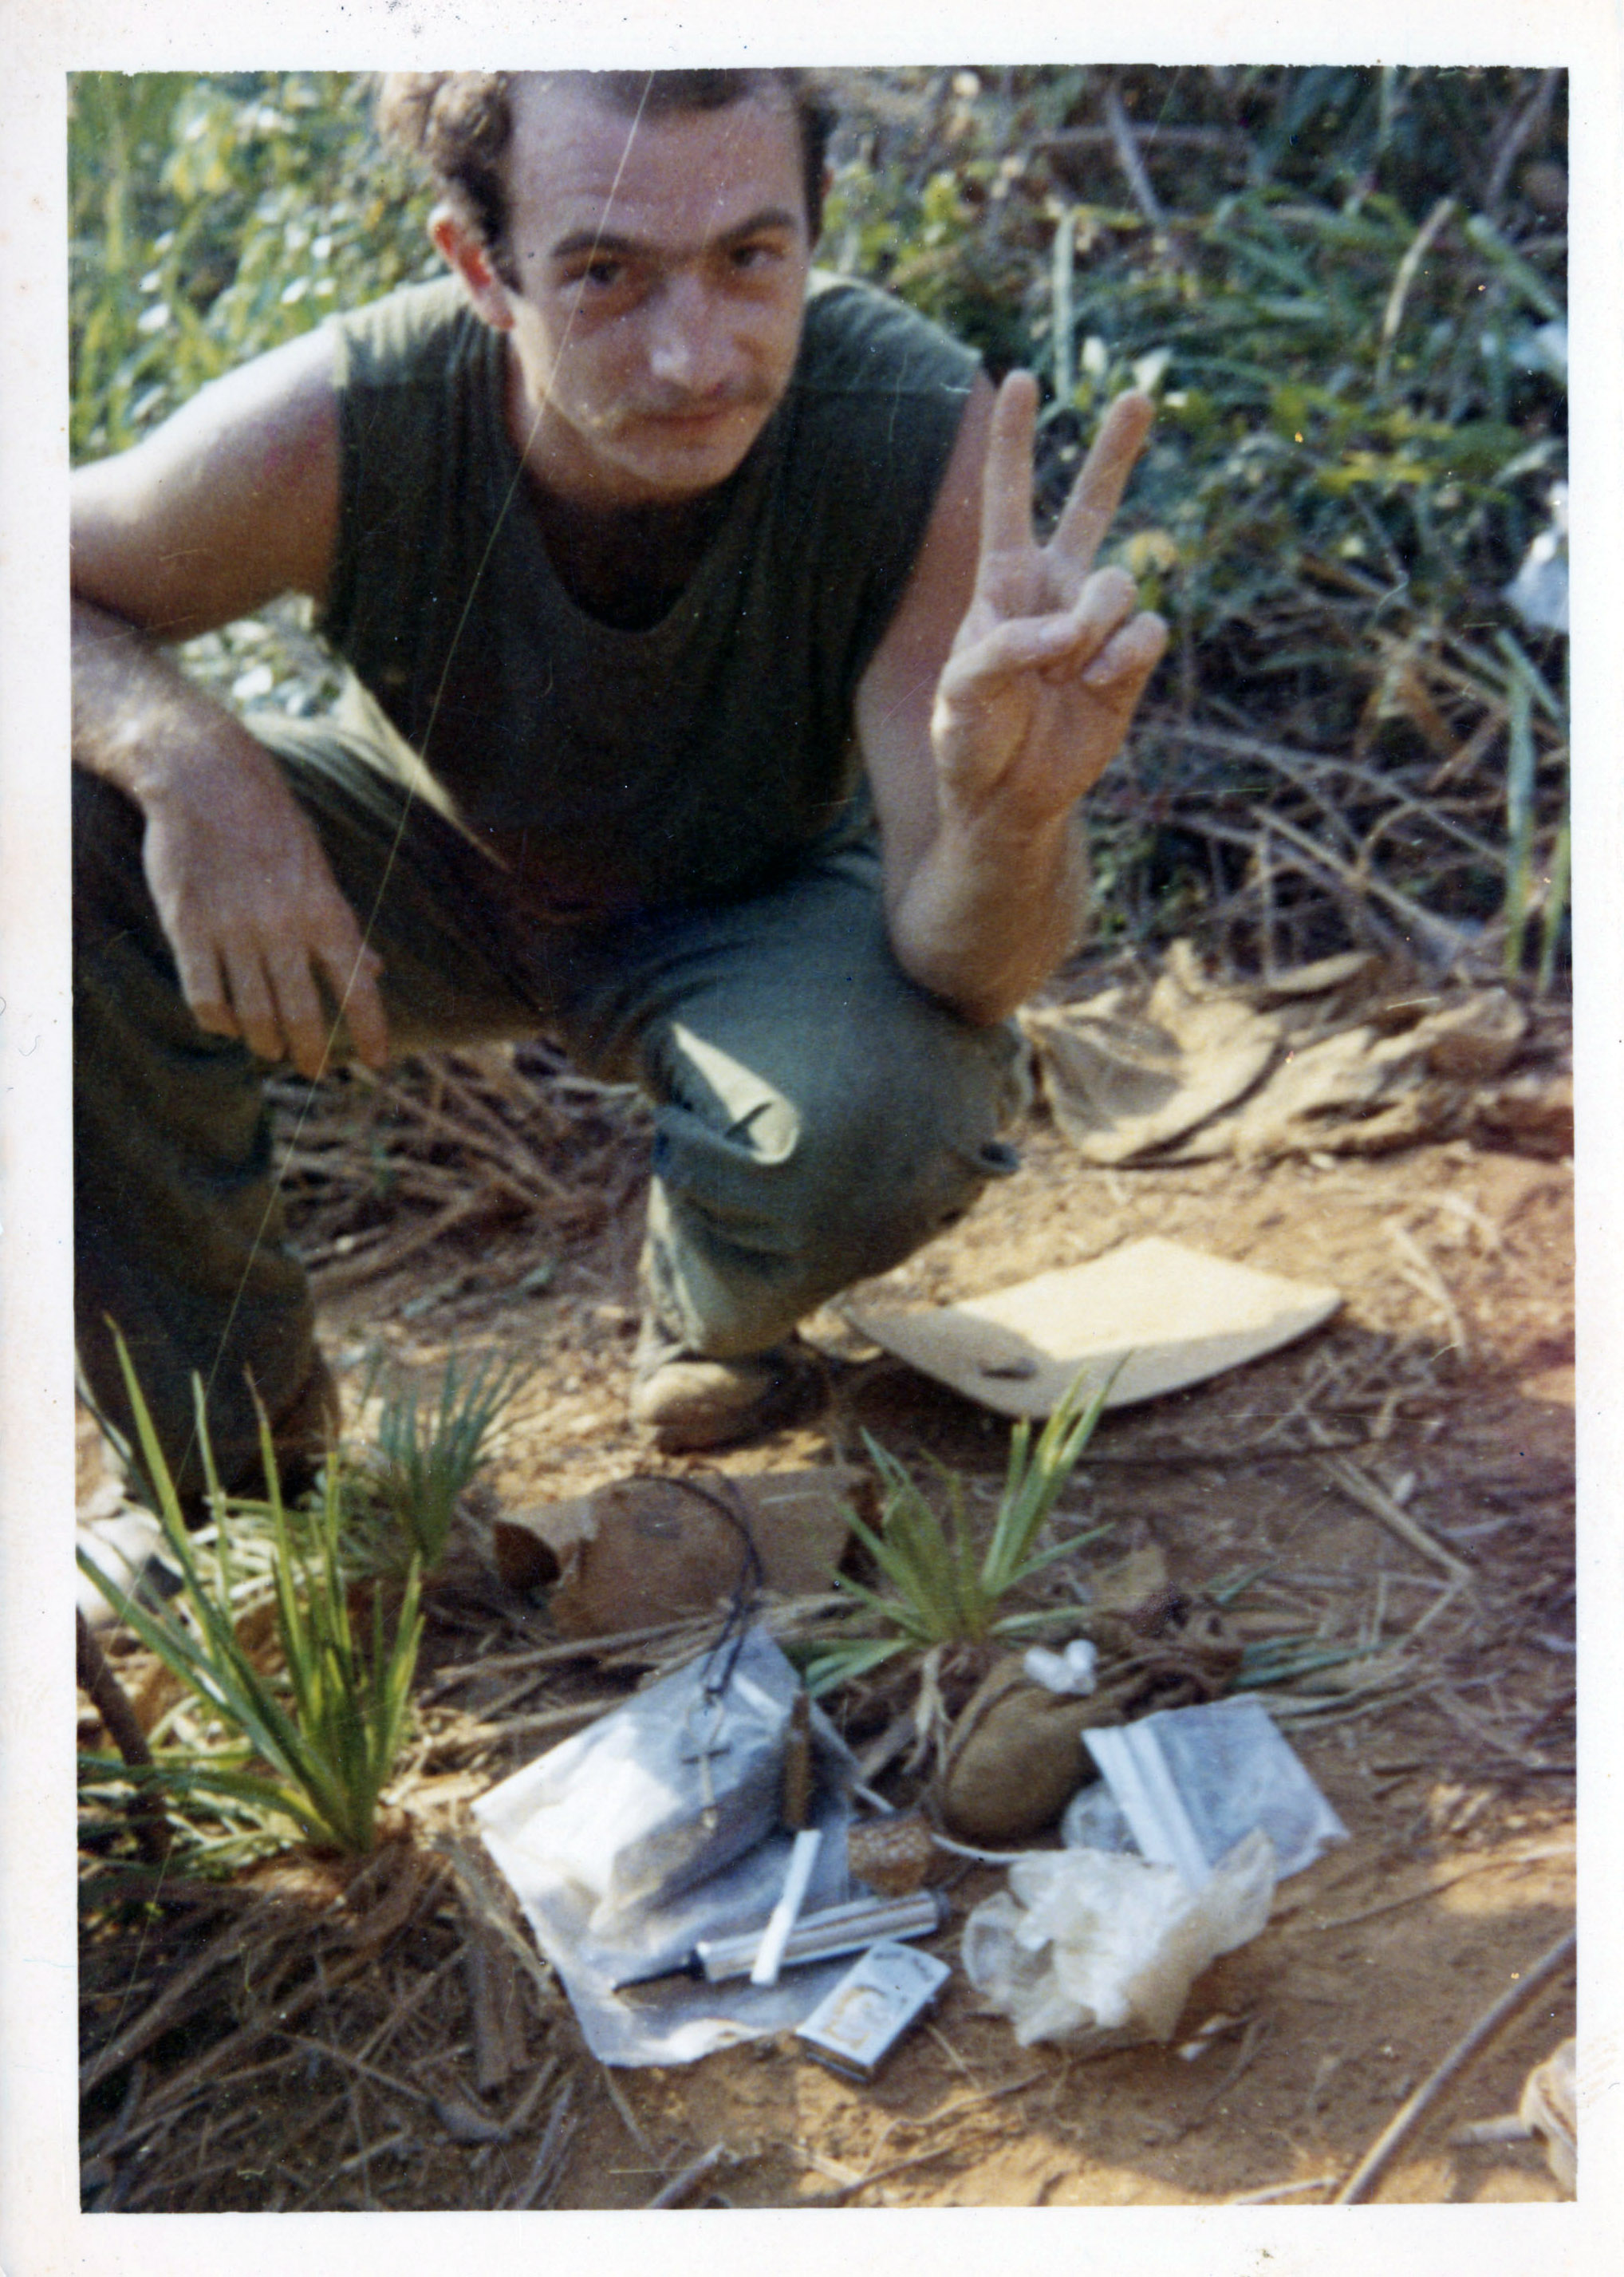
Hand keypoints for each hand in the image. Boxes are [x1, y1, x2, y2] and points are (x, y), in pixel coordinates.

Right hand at [141, 744, 387, 1079]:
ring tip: (271, 1050)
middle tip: (314, 1069)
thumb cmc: (270, 826)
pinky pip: (205, 996)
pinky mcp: (188, 925)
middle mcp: (282, 924)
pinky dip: (219, 1021)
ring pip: (254, 1013)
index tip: (378, 1063)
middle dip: (311, 1052)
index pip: (357, 985)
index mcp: (324, 909)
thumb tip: (374, 971)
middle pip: (302, 1013)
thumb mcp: (318, 868)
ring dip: (266, 1042)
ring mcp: (233, 927)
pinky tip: (228, 1024)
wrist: (206, 778)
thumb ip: (341, 926)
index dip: (370, 1030)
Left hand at [931, 373, 1167, 837]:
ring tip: (1065, 673)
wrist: (1008, 799)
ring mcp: (1095, 624)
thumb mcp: (961, 695)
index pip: (1009, 499)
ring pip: (1118, 581)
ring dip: (1093, 625)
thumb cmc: (970, 741)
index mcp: (1003, 583)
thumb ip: (1005, 650)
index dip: (1014, 442)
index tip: (1020, 380)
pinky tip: (1097, 686)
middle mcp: (1054, 590)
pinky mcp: (1129, 661)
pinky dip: (1123, 658)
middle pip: (1091, 506)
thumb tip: (1071, 634)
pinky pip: (1147, 630)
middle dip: (1113, 453)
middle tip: (1138, 397)